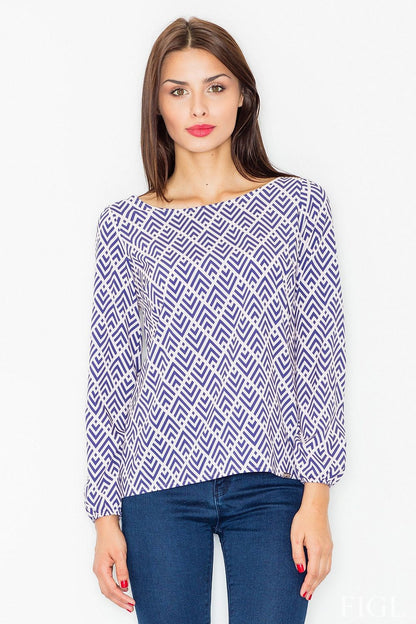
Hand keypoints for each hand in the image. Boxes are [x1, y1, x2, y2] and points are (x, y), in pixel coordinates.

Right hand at [92, 515, 135, 612]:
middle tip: (130, 607)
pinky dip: (113, 589)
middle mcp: (98, 571)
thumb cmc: (113, 537)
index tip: (131, 602)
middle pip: (108, 592)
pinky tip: (121, 590)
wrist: (106, 526)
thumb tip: (124, 586)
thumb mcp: (120, 553)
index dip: (122, 598)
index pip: (112, 589)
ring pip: (106, 589)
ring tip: (127, 602)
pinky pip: (106, 583)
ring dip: (116, 597)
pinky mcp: (101, 566)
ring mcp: (99, 569)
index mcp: (101, 569)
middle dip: (119, 601)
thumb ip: (122, 571)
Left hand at [290, 484, 332, 599]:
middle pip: (321, 574)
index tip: (303, 592)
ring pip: (326, 570)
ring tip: (311, 589)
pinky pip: (328, 563)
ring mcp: (329, 548)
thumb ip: (297, 554)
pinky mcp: (329, 545)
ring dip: (319, 581)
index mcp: (316, 548)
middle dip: (314, 586)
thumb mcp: (295, 536)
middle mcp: (325, 550)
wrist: (315, 507)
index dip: (308, 584)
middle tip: (306, 595)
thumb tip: (300, 570)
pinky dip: (323, 573)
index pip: (313, 572)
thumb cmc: (304, 519)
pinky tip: (318, 576)